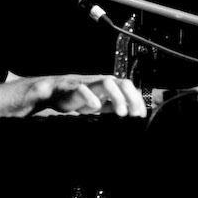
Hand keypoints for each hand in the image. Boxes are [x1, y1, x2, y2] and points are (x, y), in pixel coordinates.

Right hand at [26, 75, 145, 116]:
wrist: (56, 92)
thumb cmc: (81, 97)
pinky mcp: (75, 88)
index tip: (141, 115)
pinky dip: (90, 97)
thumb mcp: (102, 104)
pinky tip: (96, 106)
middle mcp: (102, 82)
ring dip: (117, 97)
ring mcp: (89, 84)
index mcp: (111, 85)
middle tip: (133, 114)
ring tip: (121, 113)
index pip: (130, 89)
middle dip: (131, 98)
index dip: (138, 101)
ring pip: (107, 83)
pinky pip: (83, 90)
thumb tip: (133, 111)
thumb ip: (115, 105)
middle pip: (122, 83)